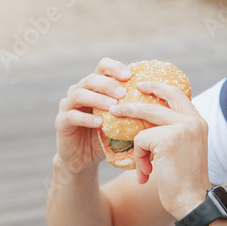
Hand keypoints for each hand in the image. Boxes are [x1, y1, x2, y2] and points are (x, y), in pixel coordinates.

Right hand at [55, 57, 130, 174]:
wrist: (85, 158)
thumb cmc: (108, 137)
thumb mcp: (123, 122)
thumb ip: (136, 111)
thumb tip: (165, 105)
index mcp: (95, 86)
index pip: (103, 67)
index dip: (115, 68)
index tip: (130, 75)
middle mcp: (79, 91)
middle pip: (91, 79)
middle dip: (108, 84)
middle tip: (123, 93)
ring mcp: (68, 105)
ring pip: (79, 94)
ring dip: (98, 99)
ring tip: (113, 106)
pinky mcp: (61, 122)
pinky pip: (72, 116)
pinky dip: (87, 118)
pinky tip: (100, 123)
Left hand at [112, 80, 209, 218]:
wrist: (192, 201)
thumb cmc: (186, 181)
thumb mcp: (186, 150)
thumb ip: (175, 132)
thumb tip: (151, 122)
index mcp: (198, 122)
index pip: (178, 94)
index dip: (159, 87)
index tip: (143, 86)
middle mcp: (193, 121)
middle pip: (158, 100)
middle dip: (135, 102)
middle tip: (117, 107)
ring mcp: (182, 128)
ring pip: (146, 119)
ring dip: (133, 135)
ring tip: (126, 145)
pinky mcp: (168, 140)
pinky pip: (140, 140)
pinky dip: (139, 158)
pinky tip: (147, 173)